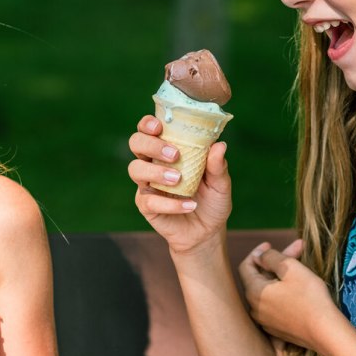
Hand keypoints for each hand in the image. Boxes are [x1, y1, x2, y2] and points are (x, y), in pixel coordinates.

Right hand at [127, 114, 231, 255]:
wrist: (207, 232)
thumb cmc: (212, 201)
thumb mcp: (220, 183)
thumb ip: (218, 165)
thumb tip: (220, 145)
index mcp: (168, 150)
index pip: (150, 129)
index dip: (148, 123)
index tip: (160, 126)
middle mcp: (153, 163)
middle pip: (136, 143)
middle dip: (151, 144)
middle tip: (174, 155)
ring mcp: (147, 184)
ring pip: (135, 169)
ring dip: (156, 171)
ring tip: (177, 180)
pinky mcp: (146, 205)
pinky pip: (149, 200)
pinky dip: (170, 204)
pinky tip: (189, 205)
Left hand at [237, 239, 339, 350]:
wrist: (325, 332)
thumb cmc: (309, 297)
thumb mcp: (290, 268)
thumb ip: (270, 257)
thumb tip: (259, 256)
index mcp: (254, 292)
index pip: (246, 266)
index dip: (258, 252)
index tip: (270, 244)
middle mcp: (255, 309)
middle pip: (260, 278)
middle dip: (276, 262)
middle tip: (296, 250)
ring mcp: (265, 321)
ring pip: (269, 292)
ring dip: (282, 277)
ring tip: (300, 267)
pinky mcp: (277, 330)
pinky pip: (275, 306)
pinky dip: (284, 294)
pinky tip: (299, 288)